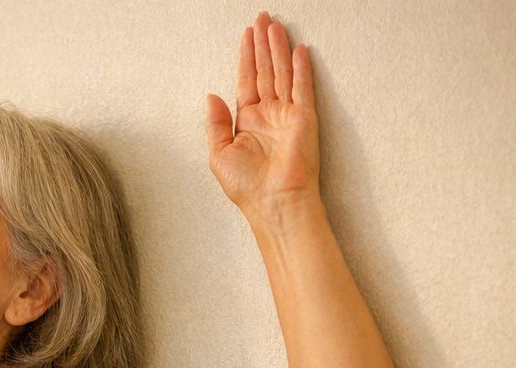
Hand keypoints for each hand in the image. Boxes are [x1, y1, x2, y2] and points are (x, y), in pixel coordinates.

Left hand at [204, 12, 320, 222]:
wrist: (272, 202)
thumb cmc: (246, 186)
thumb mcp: (218, 154)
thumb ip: (215, 123)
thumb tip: (212, 95)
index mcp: (247, 122)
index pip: (247, 81)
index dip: (247, 57)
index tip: (247, 35)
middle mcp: (268, 115)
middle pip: (265, 71)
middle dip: (263, 45)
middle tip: (262, 18)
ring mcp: (287, 115)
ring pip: (282, 73)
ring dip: (278, 49)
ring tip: (275, 25)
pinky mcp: (304, 118)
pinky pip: (303, 87)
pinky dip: (301, 69)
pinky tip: (299, 50)